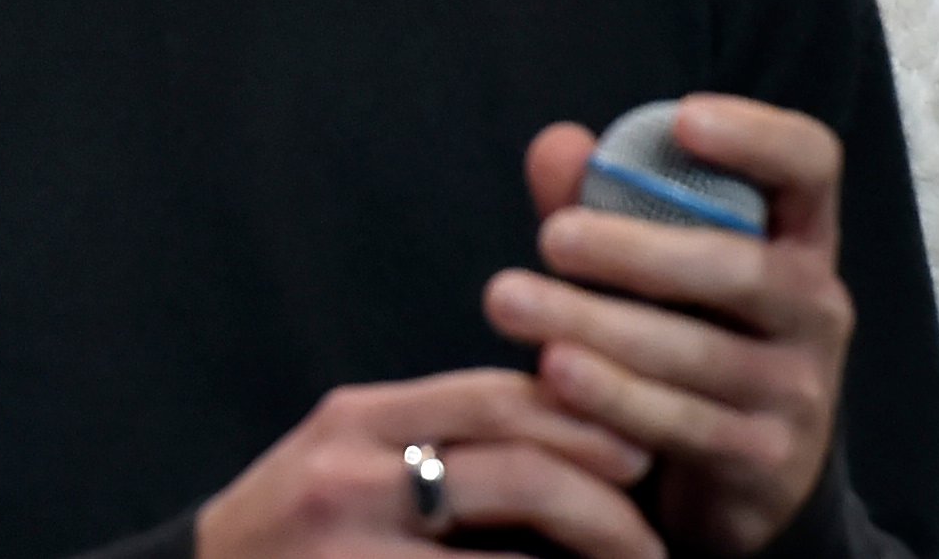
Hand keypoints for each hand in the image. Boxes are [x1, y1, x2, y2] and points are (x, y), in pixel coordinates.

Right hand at [194, 366, 658, 558]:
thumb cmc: (285, 538)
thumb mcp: (340, 463)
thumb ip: (426, 439)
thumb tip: (562, 432)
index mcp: (355, 421)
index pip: (494, 396)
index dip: (582, 419)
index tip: (639, 452)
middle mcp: (352, 477)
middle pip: (521, 470)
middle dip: (608, 509)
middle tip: (653, 543)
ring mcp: (355, 551)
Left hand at [482, 95, 854, 556]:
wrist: (735, 475)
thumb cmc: (684, 332)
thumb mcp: (648, 264)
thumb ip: (604, 201)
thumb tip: (558, 144)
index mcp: (797, 238)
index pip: (811, 165)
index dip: (759, 135)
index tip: (685, 118)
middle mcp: (817, 307)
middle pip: (738, 266)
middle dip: (635, 251)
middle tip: (548, 238)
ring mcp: (801, 390)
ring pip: (699, 352)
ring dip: (597, 326)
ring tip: (511, 304)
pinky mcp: (769, 460)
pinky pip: (686, 424)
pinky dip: (613, 398)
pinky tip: (552, 375)